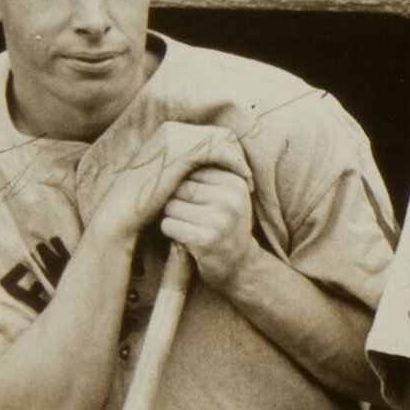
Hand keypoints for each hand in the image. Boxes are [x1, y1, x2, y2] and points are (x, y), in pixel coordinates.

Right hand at [84, 122, 248, 247]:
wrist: (123, 212)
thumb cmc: (146, 202)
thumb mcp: (171, 180)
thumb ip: (188, 168)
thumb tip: (212, 169)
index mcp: (169, 133)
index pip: (212, 134)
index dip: (230, 152)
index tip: (239, 174)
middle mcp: (172, 129)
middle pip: (221, 133)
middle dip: (238, 154)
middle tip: (247, 177)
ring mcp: (176, 137)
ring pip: (225, 139)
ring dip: (239, 160)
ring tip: (246, 182)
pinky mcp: (182, 151)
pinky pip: (222, 150)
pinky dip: (235, 164)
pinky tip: (242, 181)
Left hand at [158, 159, 260, 289]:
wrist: (240, 264)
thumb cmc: (224, 222)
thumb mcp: (226, 193)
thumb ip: (208, 170)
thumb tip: (174, 145)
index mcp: (235, 182)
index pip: (191, 169)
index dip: (184, 184)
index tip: (196, 200)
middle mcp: (231, 199)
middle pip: (179, 187)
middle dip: (176, 200)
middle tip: (191, 215)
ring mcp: (219, 220)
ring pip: (170, 206)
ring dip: (172, 217)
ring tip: (190, 226)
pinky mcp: (206, 240)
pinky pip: (169, 225)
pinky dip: (170, 232)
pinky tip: (186, 238)